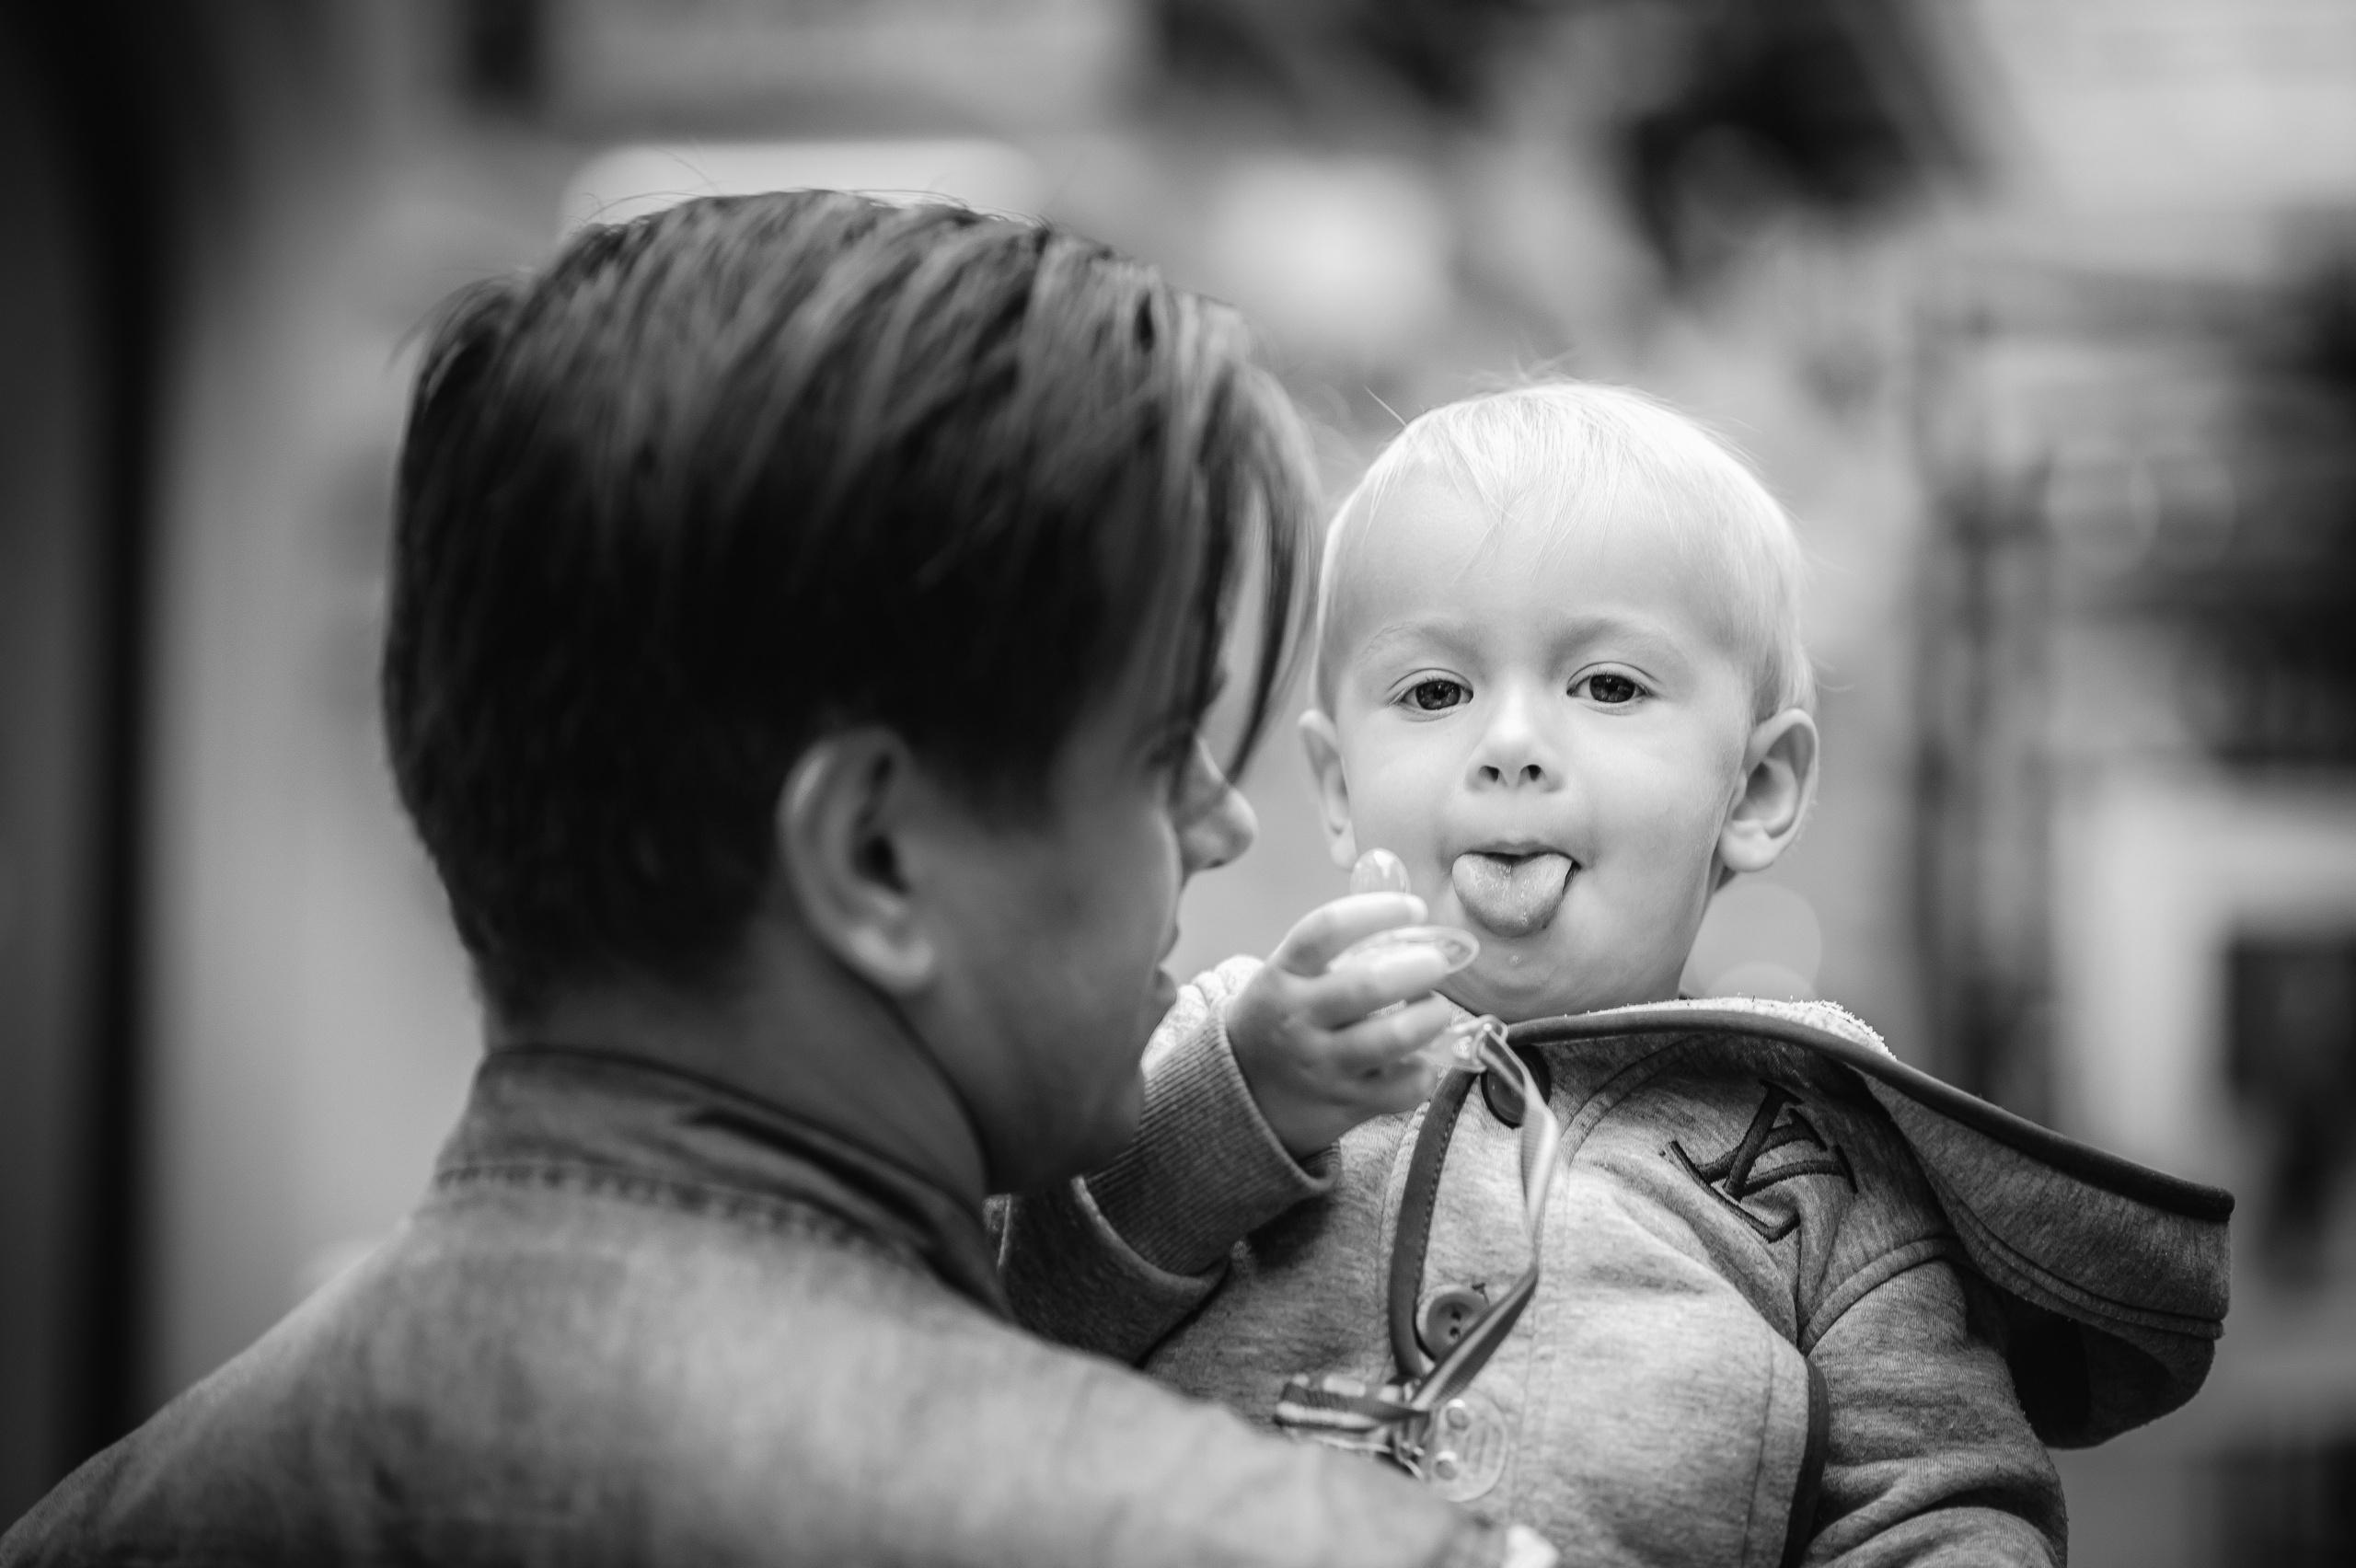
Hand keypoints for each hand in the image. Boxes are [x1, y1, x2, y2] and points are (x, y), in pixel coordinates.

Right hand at [1224, 893, 1461, 1157]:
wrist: (1243, 1095)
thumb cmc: (1281, 1019)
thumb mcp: (1287, 977)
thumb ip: (1336, 949)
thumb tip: (1409, 914)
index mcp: (1283, 976)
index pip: (1328, 929)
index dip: (1379, 911)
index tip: (1414, 909)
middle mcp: (1299, 1019)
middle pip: (1369, 985)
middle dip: (1420, 967)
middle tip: (1437, 963)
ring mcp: (1322, 1066)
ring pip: (1394, 1038)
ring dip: (1431, 1017)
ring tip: (1435, 1010)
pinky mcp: (1345, 1105)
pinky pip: (1403, 1088)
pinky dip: (1424, 1071)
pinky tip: (1419, 1059)